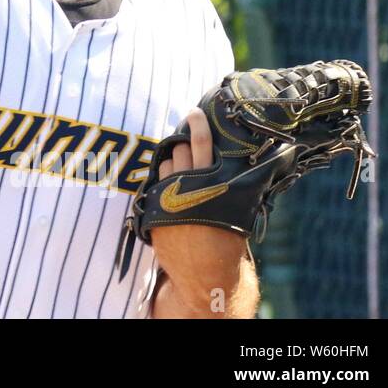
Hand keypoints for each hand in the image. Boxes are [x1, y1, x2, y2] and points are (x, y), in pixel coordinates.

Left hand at [151, 107, 253, 316]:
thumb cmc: (226, 241)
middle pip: (179, 151)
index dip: (198, 126)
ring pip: (165, 165)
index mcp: (211, 185)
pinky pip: (155, 184)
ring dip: (172, 161)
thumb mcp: (234, 209)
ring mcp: (166, 198)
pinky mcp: (153, 210)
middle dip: (183, 144)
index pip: (201, 146)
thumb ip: (226, 184)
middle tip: (188, 140)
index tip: (194, 112)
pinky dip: (163, 180)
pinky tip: (171, 184)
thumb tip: (230, 160)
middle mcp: (185, 188)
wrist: (205, 275)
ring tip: (182, 166)